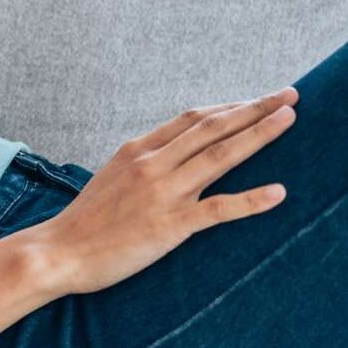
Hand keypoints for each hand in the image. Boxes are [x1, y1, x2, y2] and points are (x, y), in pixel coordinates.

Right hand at [28, 86, 298, 295]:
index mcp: (138, 150)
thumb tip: (172, 154)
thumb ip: (143, 162)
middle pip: (212, 128)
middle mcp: (152, 164)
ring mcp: (162, 193)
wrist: (58, 251)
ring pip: (220, 156)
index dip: (230, 106)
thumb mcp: (112, 176)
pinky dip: (251, 199)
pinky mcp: (170, 225)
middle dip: (255, 109)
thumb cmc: (86, 220)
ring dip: (259, 135)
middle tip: (289, 96)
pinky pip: (218, 209)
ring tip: (289, 120)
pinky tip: (279, 192)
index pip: (192, 118)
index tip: (258, 99)